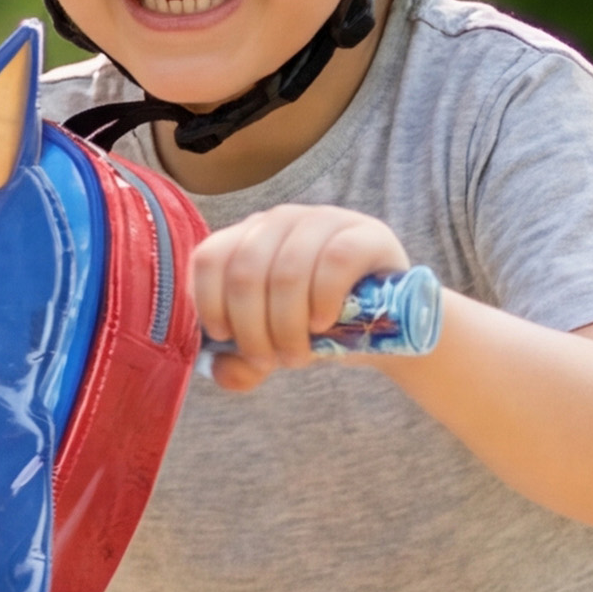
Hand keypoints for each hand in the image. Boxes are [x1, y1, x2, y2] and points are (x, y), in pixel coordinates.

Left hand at [186, 204, 411, 387]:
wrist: (382, 323)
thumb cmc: (316, 328)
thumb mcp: (273, 349)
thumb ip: (242, 364)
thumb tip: (220, 370)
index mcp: (247, 239)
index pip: (210, 258)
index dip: (209, 302)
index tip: (225, 337)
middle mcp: (280, 222)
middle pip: (246, 272)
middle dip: (253, 330)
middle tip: (271, 362)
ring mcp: (323, 221)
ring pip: (287, 270)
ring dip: (287, 326)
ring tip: (299, 357)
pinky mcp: (363, 234)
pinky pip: (334, 261)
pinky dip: (322, 300)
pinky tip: (323, 325)